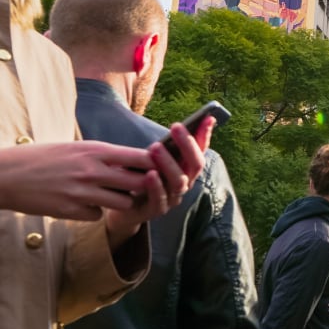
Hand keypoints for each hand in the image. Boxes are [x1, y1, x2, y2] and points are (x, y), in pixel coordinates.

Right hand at [0, 141, 158, 219]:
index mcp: (96, 150)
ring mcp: (82, 192)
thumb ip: (104, 155)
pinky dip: (95, 212)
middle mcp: (93, 170)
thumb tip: (133, 160)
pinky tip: (84, 205)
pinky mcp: (70, 211)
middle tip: (142, 188)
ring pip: (124, 203)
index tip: (160, 168)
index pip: (142, 157)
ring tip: (111, 197)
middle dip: (145, 187)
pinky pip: (98, 216)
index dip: (155, 164)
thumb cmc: (43, 158)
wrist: (6, 175)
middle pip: (140, 183)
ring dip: (122, 202)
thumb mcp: (77, 148)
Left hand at [104, 117, 214, 248]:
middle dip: (188, 145)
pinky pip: (159, 199)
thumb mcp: (152, 158)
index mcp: (186, 169)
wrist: (121, 205)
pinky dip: (156, 186)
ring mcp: (172, 198)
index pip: (201, 150)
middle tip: (176, 127)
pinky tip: (150, 173)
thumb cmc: (139, 176)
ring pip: (179, 181)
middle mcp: (184, 183)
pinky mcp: (155, 210)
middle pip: (195, 165)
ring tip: (156, 147)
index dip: (205, 135)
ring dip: (169, 163)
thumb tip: (177, 125)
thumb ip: (166, 146)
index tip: (207, 117)